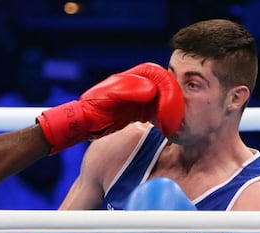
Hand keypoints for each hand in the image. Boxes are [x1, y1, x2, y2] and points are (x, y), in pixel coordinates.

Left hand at [37, 62, 183, 153]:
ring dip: (172, 115)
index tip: (168, 110)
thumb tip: (152, 90)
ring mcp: (145, 98)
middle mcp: (144, 85)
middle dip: (173, 106)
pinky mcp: (143, 111)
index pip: (162, 78)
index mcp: (138, 76)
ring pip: (166, 103)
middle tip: (173, 124)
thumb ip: (129, 90)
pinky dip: (164, 121)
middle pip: (168, 91)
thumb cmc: (94, 105)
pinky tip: (166, 131)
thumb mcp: (109, 96)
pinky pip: (160, 114)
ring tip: (171, 129)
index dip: (169, 92)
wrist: (86, 122)